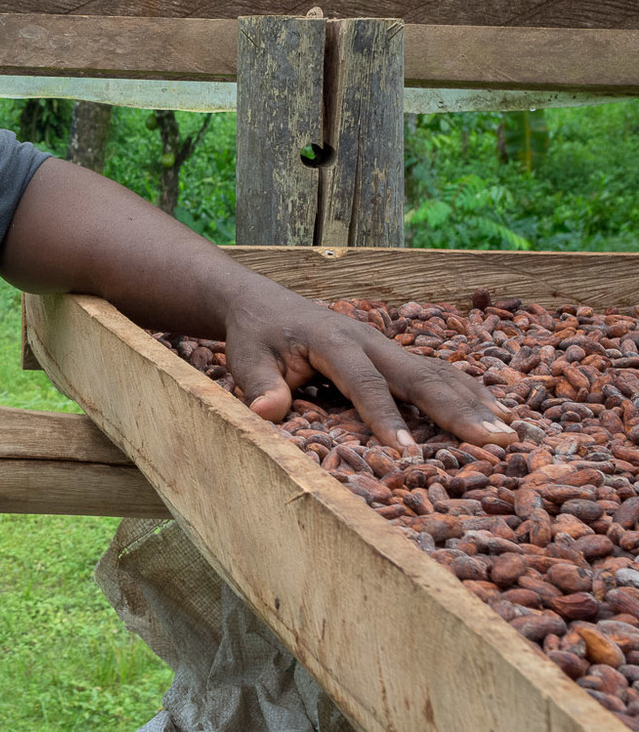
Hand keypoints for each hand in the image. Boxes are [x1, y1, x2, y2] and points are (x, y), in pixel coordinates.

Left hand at [222, 281, 515, 451]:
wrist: (263, 303)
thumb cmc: (255, 336)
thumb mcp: (245, 359)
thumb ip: (257, 385)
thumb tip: (266, 412)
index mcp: (333, 342)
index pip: (365, 385)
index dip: (386, 419)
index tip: (409, 453)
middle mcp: (369, 340)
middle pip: (420, 376)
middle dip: (458, 410)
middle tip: (496, 442)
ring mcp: (386, 344)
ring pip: (438, 372)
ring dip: (474, 401)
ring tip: (511, 433)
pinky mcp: (393, 353)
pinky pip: (437, 370)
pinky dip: (468, 390)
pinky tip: (496, 411)